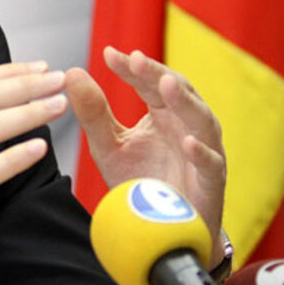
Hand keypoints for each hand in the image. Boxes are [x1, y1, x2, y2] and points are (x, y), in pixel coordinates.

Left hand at [65, 47, 225, 244]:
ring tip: (165, 85)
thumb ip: (93, 113)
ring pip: (201, 121)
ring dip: (185, 102)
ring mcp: (204, 151)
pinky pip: (211, 163)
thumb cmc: (141, 182)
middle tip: (136, 60)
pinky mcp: (212, 182)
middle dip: (158, 75)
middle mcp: (187, 126)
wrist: (160, 230)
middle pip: (179, 91)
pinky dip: (201, 153)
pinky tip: (187, 143)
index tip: (109, 54)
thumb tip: (71, 73)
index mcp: (165, 113)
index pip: (149, 83)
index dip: (132, 68)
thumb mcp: (109, 147)